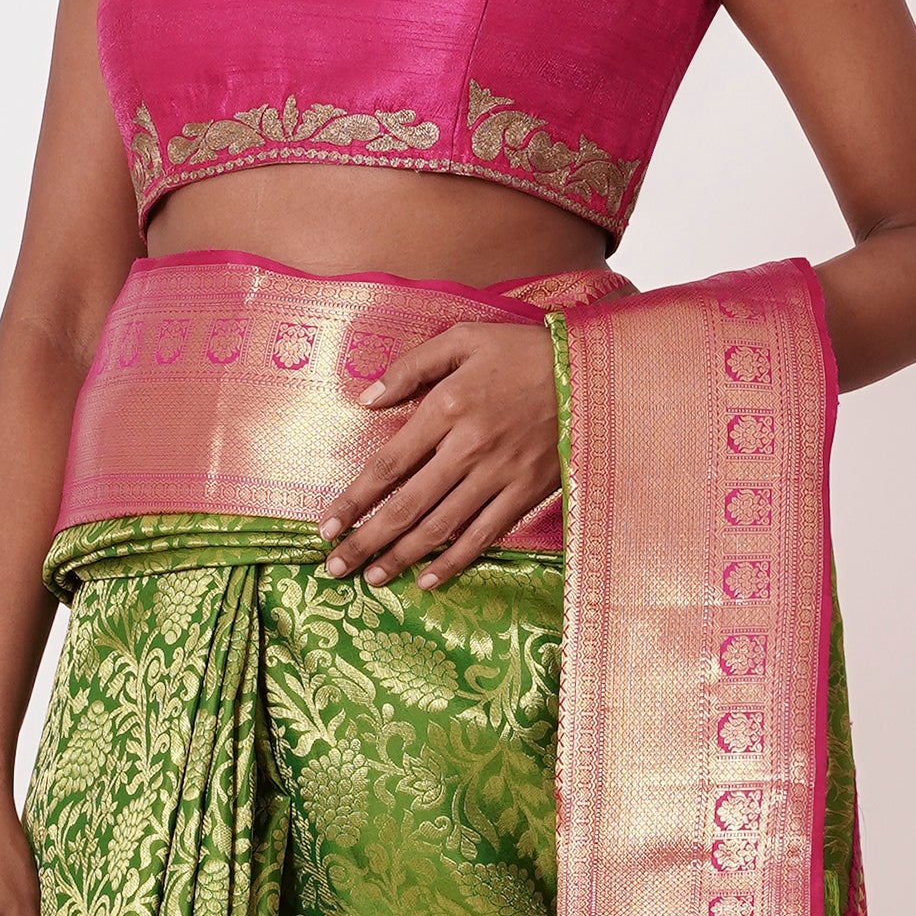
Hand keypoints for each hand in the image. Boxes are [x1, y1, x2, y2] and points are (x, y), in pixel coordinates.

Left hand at [317, 319, 560, 589]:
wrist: (590, 372)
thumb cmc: (521, 351)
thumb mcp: (464, 337)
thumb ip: (412, 366)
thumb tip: (366, 399)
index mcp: (446, 408)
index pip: (387, 464)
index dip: (354, 499)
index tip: (326, 524)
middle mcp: (467, 448)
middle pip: (406, 506)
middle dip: (365, 540)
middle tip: (334, 567)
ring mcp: (498, 475)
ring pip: (439, 528)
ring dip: (401, 557)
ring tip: (371, 578)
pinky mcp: (525, 493)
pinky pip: (483, 536)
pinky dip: (454, 562)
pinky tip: (429, 579)